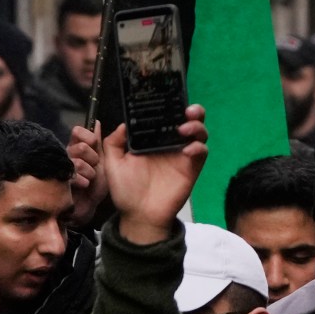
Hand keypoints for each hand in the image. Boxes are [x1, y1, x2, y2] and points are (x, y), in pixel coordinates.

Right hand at [65, 124, 106, 227]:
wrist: (90, 206)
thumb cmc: (97, 184)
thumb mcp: (104, 160)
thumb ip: (101, 142)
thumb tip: (98, 123)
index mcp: (79, 147)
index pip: (77, 131)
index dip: (87, 135)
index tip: (94, 142)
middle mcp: (68, 155)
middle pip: (79, 146)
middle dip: (92, 157)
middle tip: (95, 166)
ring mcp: (61, 168)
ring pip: (75, 160)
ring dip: (89, 170)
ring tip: (91, 178)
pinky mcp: (58, 181)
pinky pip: (70, 174)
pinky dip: (82, 180)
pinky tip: (85, 185)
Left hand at [99, 106, 208, 246]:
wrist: (138, 215)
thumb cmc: (126, 190)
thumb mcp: (113, 164)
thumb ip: (114, 143)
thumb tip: (124, 124)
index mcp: (154, 140)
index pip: (167, 117)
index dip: (171, 106)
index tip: (170, 98)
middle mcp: (171, 144)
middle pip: (189, 120)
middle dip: (193, 111)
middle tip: (187, 111)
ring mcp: (183, 155)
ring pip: (199, 133)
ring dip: (196, 126)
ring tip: (185, 129)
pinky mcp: (192, 168)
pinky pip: (201, 152)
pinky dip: (198, 148)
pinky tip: (187, 150)